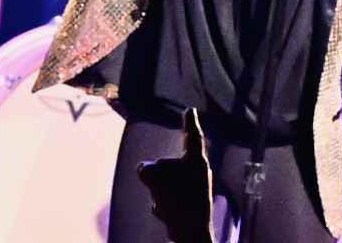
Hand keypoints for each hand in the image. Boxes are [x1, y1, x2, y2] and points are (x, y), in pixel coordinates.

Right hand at [135, 108, 213, 242]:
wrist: (190, 234)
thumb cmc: (180, 203)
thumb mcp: (156, 179)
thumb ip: (147, 169)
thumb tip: (144, 169)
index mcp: (196, 161)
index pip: (192, 136)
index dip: (189, 122)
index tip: (191, 110)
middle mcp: (196, 172)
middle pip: (167, 164)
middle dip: (159, 176)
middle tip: (164, 191)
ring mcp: (191, 189)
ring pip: (164, 182)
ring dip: (160, 192)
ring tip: (168, 204)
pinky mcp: (186, 204)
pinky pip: (166, 197)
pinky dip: (163, 204)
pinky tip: (168, 213)